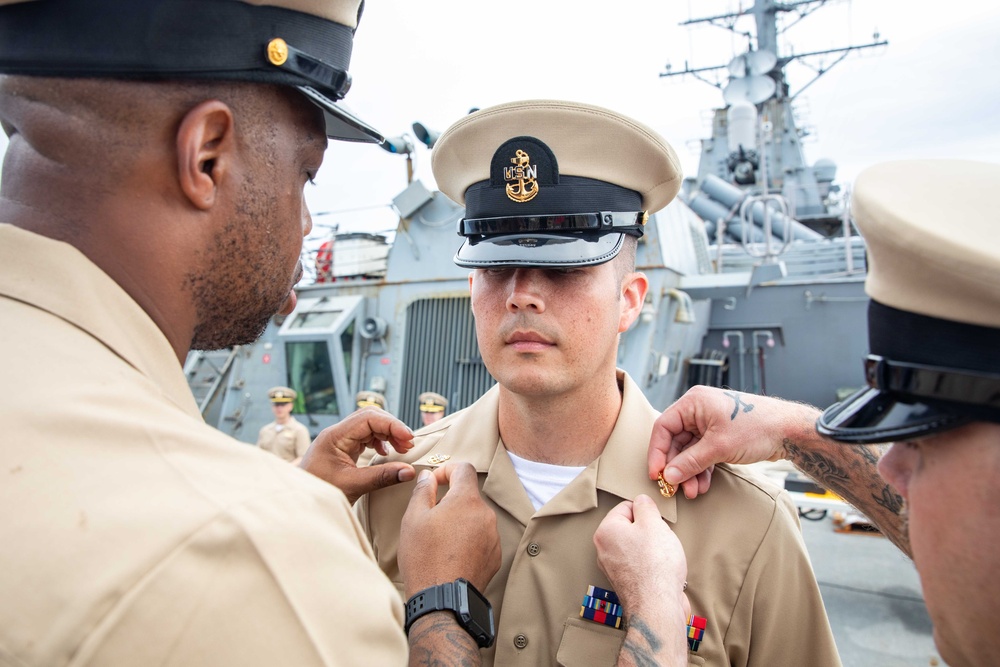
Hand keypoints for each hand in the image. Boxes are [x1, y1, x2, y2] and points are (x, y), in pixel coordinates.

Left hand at [299, 408, 416, 504]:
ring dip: (387, 434)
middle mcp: (337, 434)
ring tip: (401, 449)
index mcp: (334, 436)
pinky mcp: (343, 448)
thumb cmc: (318, 493)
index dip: (391, 425)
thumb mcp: (352, 486)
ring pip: (369, 426)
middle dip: (392, 428)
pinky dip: (379, 442)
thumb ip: (381, 477)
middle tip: (408, 444)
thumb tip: (408, 471)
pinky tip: (386, 453)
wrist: (299, 502)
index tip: (408, 438)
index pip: (368, 418)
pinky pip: (365, 437)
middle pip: (370, 418)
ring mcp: (339, 440)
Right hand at [399, 462, 500, 596]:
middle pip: (469, 496)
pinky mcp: (495, 556)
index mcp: (466, 501)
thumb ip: (423, 491)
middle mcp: (486, 515)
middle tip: (430, 518)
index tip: (435, 483)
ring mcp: (493, 537)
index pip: (464, 469)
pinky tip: (451, 555)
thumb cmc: (424, 557)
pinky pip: (482, 538)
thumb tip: (429, 477)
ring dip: (459, 521)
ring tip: (439, 541)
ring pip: (475, 518)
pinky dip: (468, 539)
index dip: (447, 470)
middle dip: (451, 500)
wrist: (442, 599)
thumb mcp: (413, 518)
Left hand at [595, 496, 688, 666]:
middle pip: (631, 528)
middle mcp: (604, 549)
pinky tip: (661, 571)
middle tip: (660, 541)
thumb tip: (641, 501)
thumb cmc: (655, 563)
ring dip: (652, 548)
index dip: (645, 512)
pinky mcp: (626, 583)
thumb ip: (646, 506)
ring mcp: (613, 568)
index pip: (626, 507)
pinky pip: (640, 564)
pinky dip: (651, 565)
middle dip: (649, 531)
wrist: (658, 606)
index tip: (655, 523)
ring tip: (663, 557)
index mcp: (605, 531)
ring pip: (637, 546)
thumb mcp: (653, 523)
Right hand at [647, 386, 819, 498]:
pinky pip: (702, 455)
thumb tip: (668, 476)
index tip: (656, 473)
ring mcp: (708, 424)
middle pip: (675, 442)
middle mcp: (698, 411)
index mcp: (693, 403)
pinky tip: (701, 485)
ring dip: (688, 472)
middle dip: (676, 467)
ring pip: (689, 451)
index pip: (663, 427)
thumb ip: (690, 462)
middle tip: (673, 488)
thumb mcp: (719, 447)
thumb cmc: (757, 427)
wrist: (789, 432)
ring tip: (692, 491)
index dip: (657, 452)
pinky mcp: (719, 437)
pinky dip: (701, 470)